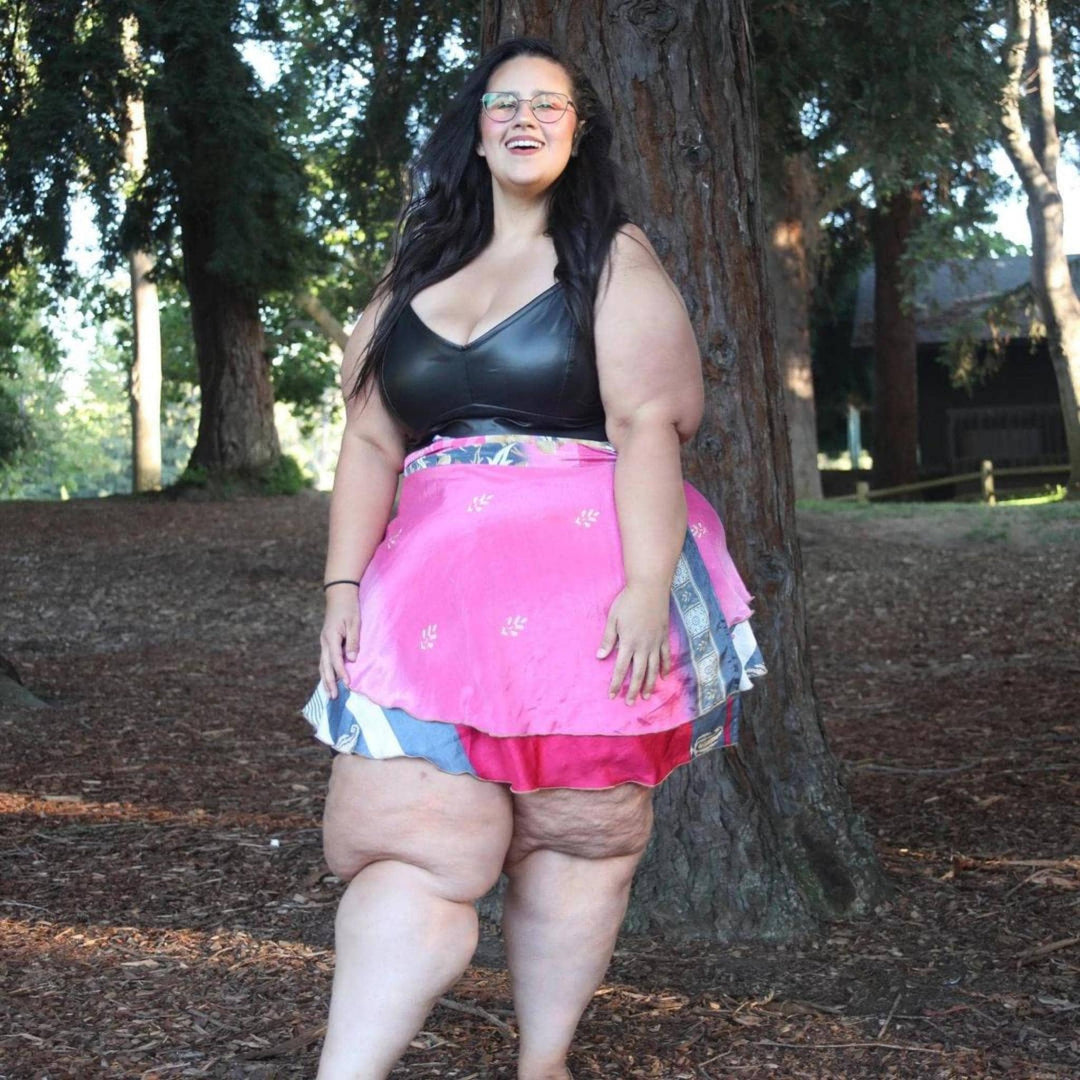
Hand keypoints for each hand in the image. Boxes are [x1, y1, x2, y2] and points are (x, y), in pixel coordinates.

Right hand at [319, 586, 360, 698]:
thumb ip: (353, 641)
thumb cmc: (349, 607)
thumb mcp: (355, 622)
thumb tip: (352, 659)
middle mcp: (324, 642)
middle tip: (333, 697)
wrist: (339, 594)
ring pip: (322, 664)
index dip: (342, 673)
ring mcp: (324, 642)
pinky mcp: (326, 641)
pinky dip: (326, 671)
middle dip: (329, 682)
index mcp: (331, 637)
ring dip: (325, 679)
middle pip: (325, 666)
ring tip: (329, 693)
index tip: (348, 684)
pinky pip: (324, 659)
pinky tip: (329, 678)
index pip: (336, 660)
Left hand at [596, 581, 672, 704]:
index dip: (616, 684)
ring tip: (646, 696)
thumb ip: (608, 639)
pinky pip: (666, 656)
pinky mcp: (664, 637)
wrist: (649, 588)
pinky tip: (663, 677)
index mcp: (628, 643)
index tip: (612, 696)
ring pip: (653, 669)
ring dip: (650, 684)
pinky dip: (665, 668)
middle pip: (638, 674)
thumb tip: (600, 657)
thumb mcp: (612, 619)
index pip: (620, 668)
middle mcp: (643, 646)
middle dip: (633, 690)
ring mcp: (655, 643)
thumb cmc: (627, 601)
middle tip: (630, 703)